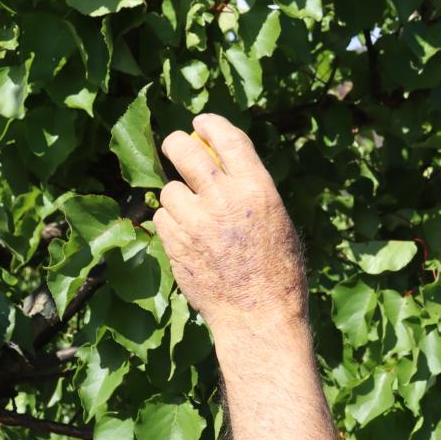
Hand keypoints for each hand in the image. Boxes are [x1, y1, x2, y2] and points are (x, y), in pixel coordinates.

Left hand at [156, 114, 306, 330]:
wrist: (260, 316)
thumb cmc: (278, 273)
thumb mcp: (278, 222)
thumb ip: (251, 191)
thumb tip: (223, 166)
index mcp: (258, 190)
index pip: (227, 138)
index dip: (210, 124)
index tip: (201, 123)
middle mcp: (225, 200)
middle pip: (184, 150)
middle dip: (177, 144)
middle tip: (177, 148)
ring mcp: (196, 222)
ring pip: (170, 189)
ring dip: (178, 198)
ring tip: (196, 217)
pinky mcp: (175, 243)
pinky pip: (162, 218)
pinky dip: (171, 224)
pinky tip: (190, 239)